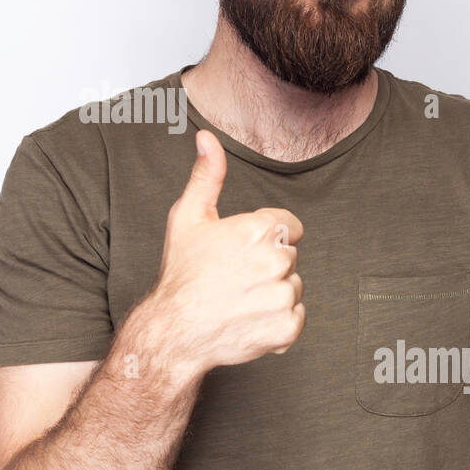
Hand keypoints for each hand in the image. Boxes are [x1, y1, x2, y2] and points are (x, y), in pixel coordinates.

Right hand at [140, 129, 305, 374]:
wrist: (174, 332)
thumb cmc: (181, 273)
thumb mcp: (189, 217)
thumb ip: (207, 175)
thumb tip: (207, 138)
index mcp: (261, 229)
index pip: (290, 226)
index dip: (264, 238)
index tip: (241, 251)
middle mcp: (278, 261)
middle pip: (290, 257)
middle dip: (268, 265)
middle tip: (234, 276)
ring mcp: (284, 297)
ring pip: (293, 287)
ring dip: (273, 294)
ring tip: (239, 298)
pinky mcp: (287, 329)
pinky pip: (295, 317)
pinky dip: (276, 321)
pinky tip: (248, 319)